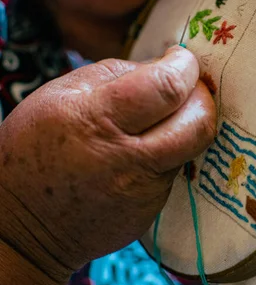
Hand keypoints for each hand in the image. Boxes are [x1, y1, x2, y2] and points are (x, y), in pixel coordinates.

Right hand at [0, 45, 215, 283]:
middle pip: (199, 123)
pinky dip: (168, 152)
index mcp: (98, 119)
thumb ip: (116, 73)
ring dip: (187, 124)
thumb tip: (165, 66)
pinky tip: (143, 150)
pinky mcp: (149, 212)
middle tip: (189, 87)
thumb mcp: (60, 93)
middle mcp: (127, 159)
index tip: (181, 59)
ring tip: (163, 117)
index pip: (167, 87)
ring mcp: (142, 192)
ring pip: (191, 148)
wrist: (22, 225)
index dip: (185, 66)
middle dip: (203, 97)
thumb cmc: (33, 148)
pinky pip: (174, 171)